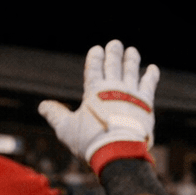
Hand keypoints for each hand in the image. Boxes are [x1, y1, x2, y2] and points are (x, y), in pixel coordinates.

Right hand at [38, 40, 158, 173]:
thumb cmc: (91, 140)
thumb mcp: (66, 128)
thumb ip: (56, 115)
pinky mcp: (146, 103)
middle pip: (113, 65)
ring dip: (131, 60)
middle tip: (115, 43)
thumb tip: (42, 106)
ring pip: (131, 71)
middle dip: (113, 53)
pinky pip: (149, 85)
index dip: (95, 58)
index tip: (97, 48)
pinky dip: (151, 76)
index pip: (93, 68)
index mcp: (94, 91)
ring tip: (132, 51)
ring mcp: (131, 93)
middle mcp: (113, 87)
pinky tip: (152, 68)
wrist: (119, 150)